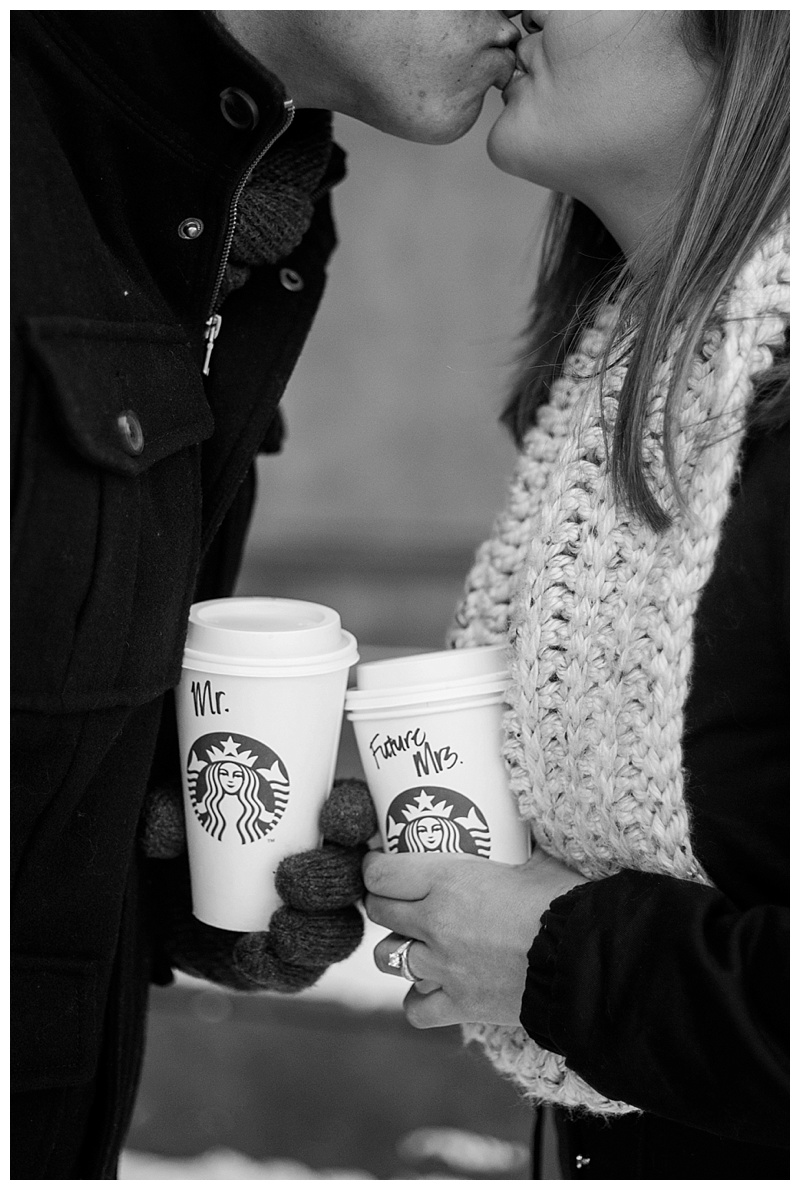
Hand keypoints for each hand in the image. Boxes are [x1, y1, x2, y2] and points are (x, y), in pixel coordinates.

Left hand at [142, 778, 377, 992]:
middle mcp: (327, 868)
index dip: (355, 814)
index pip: (356, 810)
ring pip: (345, 929)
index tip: (331, 820)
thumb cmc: (192, 835)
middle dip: (333, 877)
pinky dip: (282, 968)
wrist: (167, 901)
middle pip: (356, 874)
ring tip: (279, 925)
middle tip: (289, 879)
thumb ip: (170, 807)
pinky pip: (302, 974)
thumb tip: (165, 829)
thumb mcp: (178, 810)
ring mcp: (315, 920)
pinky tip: (250, 953)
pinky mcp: (291, 963)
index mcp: (316, 817)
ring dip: (320, 930)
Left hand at [364, 847, 587, 1027]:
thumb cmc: (567, 901)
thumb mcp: (537, 859)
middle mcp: (436, 924)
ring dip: (397, 949)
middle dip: (385, 903)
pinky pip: (415, 1007)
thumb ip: (515, 845)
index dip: (375, 867)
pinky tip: (434, 987)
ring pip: (386, 959)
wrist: (589, 961)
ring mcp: (444, 968)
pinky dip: (419, 999)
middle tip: (401, 899)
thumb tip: (522, 820)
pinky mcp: (460, 1005)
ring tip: (417, 942)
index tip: (380, 864)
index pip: (381, 873)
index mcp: (448, 881)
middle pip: (379, 912)